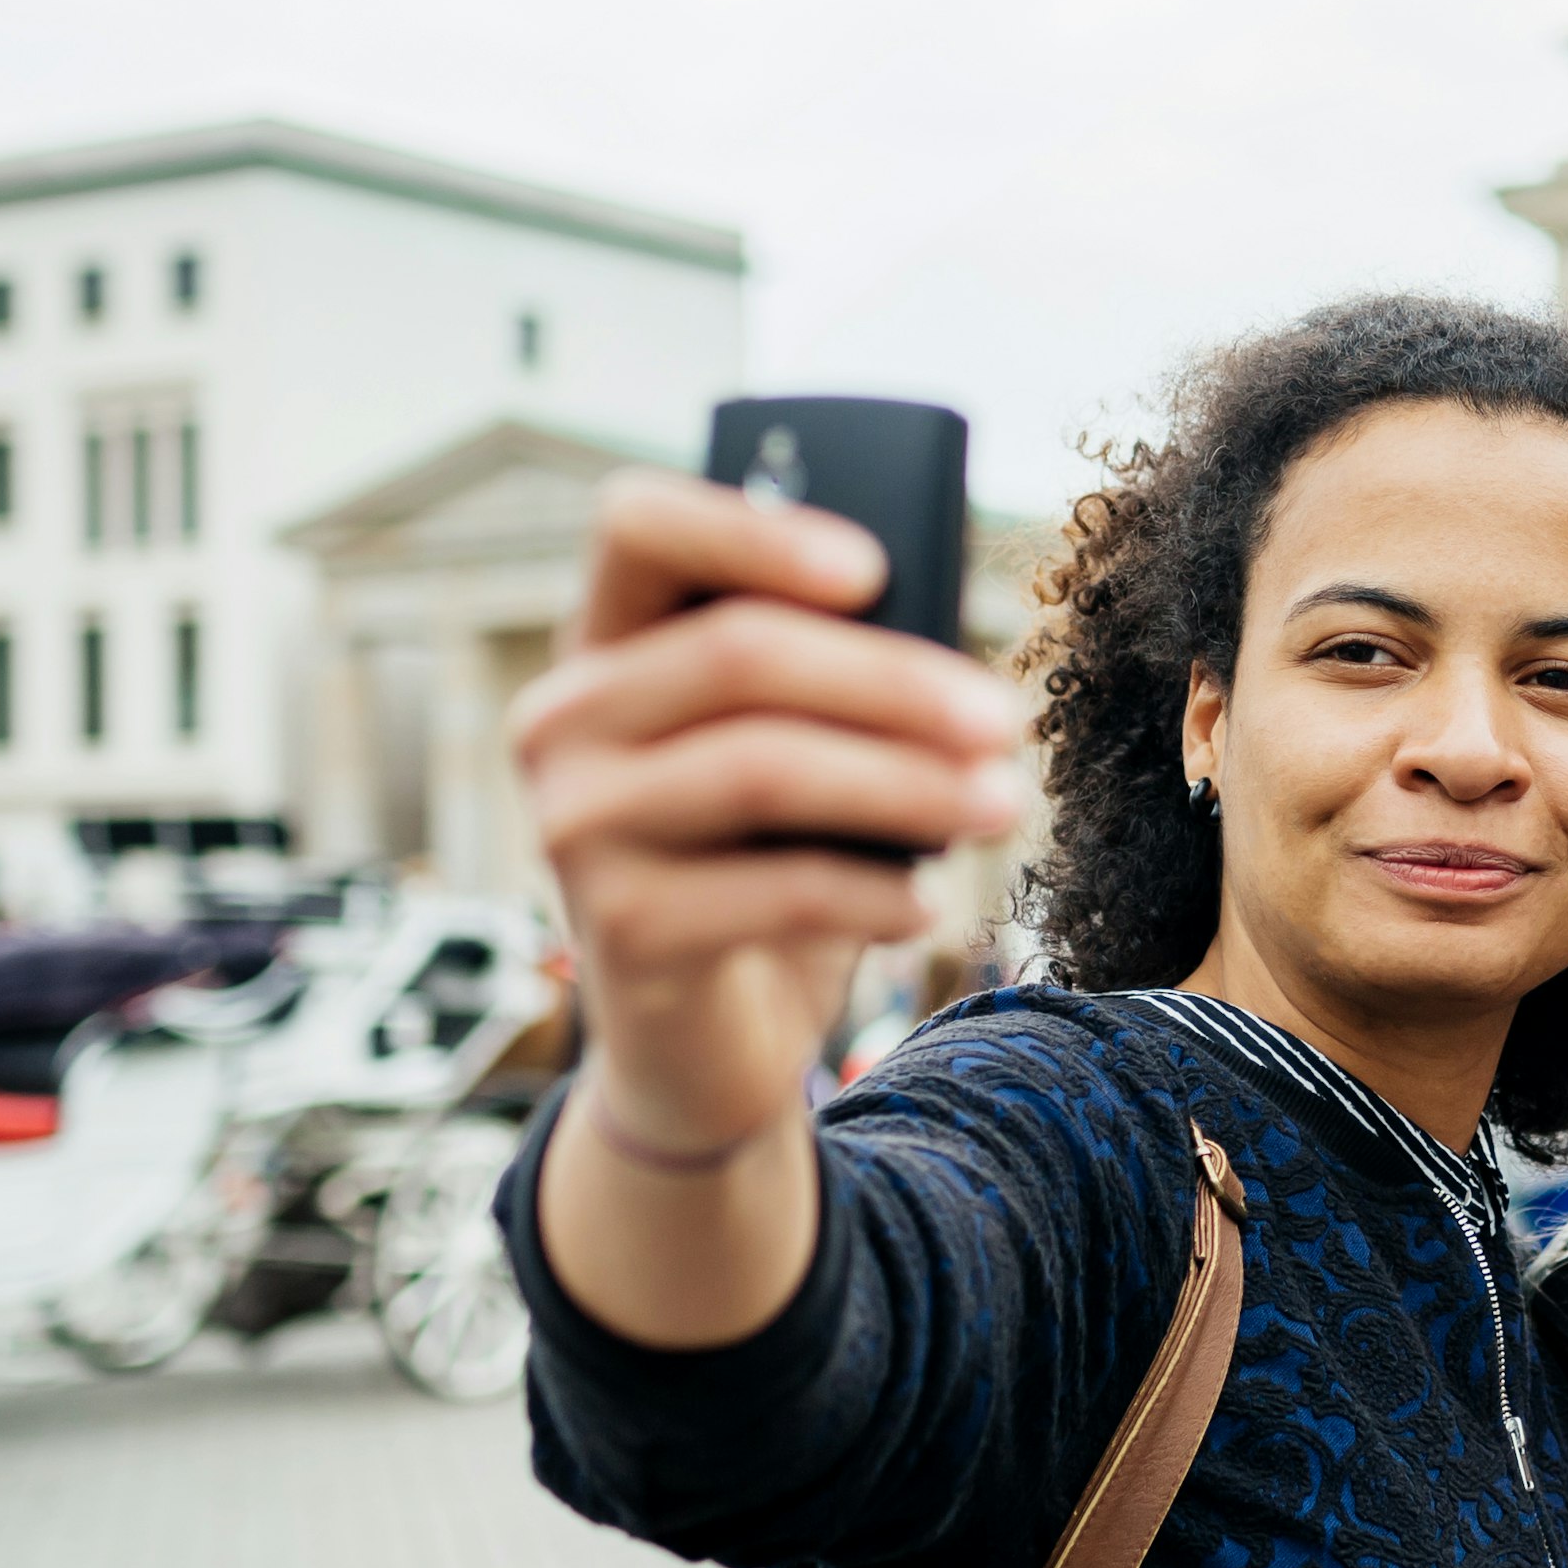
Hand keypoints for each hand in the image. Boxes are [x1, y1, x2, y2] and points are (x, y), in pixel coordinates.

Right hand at [513, 472, 1027, 1342]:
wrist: (704, 1041)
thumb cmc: (767, 863)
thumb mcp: (796, 754)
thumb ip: (832, 680)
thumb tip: (943, 641)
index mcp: (608, 641)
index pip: (637, 526)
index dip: (751, 529)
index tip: (873, 567)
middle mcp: (563, 719)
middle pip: (739, 653)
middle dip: (896, 684)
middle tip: (1005, 723)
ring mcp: (575, 824)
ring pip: (765, 767)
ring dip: (909, 784)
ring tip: (1002, 805)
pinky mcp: (616, 928)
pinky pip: (776, 888)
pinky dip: (875, 893)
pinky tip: (929, 906)